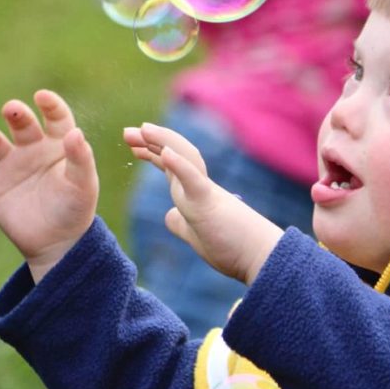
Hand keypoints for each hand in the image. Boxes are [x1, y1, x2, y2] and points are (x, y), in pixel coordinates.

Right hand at [0, 90, 98, 282]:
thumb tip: (76, 133)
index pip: (55, 118)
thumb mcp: (83, 185)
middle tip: (11, 109)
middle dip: (16, 114)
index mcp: (58, 145)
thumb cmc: (75, 210)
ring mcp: (10, 168)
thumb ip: (81, 159)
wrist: (58, 244)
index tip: (42, 96)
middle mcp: (32, 150)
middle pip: (22, 125)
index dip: (50, 105)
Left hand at [123, 123, 283, 284]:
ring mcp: (206, 194)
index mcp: (196, 195)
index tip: (134, 144)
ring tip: (143, 130)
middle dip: (151, 142)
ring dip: (163, 142)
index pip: (171, 167)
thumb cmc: (234, 248)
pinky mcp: (210, 205)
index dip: (153, 153)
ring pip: (184, 158)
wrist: (262, 259)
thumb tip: (169, 216)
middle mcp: (201, 188)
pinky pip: (193, 181)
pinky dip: (179, 165)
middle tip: (127, 132)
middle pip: (174, 156)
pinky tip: (164, 153)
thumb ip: (183, 223)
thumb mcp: (197, 236)